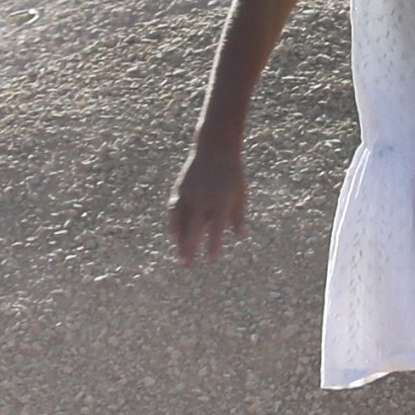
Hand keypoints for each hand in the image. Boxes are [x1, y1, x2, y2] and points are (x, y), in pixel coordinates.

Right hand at [168, 143, 247, 261]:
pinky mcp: (179, 189)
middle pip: (194, 228)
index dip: (212, 246)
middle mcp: (203, 199)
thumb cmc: (232, 173)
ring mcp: (189, 194)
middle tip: (186, 266)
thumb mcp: (240, 193)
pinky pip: (174, 211)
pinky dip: (173, 224)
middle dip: (189, 248)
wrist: (215, 149)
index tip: (210, 261)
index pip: (216, 229)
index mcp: (221, 201)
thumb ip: (238, 214)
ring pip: (181, 222)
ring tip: (179, 256)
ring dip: (178, 240)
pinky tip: (174, 236)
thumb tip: (239, 235)